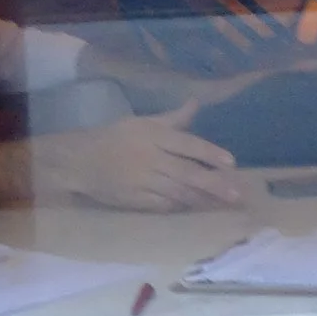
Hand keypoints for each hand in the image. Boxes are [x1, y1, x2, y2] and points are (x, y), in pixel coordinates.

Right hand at [31, 103, 245, 211]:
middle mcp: (150, 159)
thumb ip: (172, 118)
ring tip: (224, 205)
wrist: (79, 162)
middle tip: (237, 193)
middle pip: (187, 173)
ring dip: (203, 199)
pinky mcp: (135, 200)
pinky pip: (163, 206)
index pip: (187, 144)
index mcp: (152, 136)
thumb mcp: (141, 122)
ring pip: (178, 193)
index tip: (231, 162)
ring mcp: (142, 182)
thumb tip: (196, 103)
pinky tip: (198, 212)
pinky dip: (181, 208)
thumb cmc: (114, 138)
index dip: (210, 153)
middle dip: (214, 184)